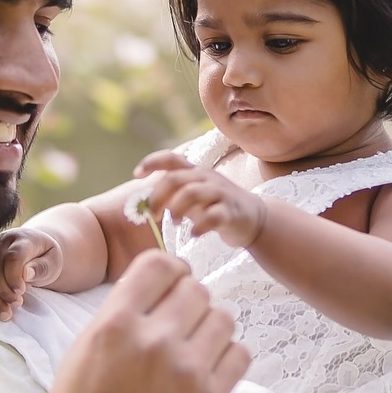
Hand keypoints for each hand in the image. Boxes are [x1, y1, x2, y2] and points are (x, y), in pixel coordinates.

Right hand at [0, 229, 63, 320]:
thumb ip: (42, 267)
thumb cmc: (46, 257)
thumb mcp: (53, 262)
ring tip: (6, 313)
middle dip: (4, 289)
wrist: (35, 250)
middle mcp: (2, 241)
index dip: (14, 276)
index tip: (21, 292)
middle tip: (17, 304)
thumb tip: (26, 274)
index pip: (13, 256)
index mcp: (23, 238)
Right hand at [35, 251, 249, 392]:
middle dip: (189, 300)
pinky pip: (239, 354)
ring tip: (194, 346)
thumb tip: (163, 281)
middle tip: (180, 322)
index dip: (170, 269)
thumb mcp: (85, 347)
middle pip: (196, 289)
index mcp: (115, 323)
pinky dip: (227, 355)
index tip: (171, 283)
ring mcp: (184, 372)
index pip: (161, 263)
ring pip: (223, 317)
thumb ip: (123, 311)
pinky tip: (208, 367)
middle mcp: (153, 341)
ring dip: (210, 326)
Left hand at [134, 151, 267, 248]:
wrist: (254, 218)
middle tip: (153, 215)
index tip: (136, 175)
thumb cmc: (216, 206)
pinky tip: (194, 234)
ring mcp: (220, 194)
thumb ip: (172, 194)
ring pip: (192, 193)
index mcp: (195, 172)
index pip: (171, 158)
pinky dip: (199, 227)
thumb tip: (142, 201)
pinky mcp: (231, 212)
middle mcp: (207, 178)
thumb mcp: (193, 195)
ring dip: (176, 209)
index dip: (151, 162)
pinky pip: (213, 216)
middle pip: (176, 179)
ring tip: (175, 223)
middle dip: (158, 197)